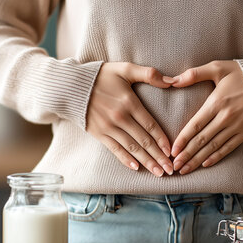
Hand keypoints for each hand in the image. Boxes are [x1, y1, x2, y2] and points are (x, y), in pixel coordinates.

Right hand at [87, 62, 174, 176]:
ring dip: (146, 162)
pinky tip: (136, 168)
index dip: (162, 140)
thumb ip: (149, 74)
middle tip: (170, 169)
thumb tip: (172, 82)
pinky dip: (126, 159)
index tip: (171, 152)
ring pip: (132, 148)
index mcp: (129, 102)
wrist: (70, 86)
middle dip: (159, 157)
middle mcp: (120, 117)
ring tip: (158, 173)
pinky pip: (115, 149)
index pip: (150, 125)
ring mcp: (108, 127)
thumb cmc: (101, 76)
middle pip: (144, 141)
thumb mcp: (125, 69)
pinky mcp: (99, 134)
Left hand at [170, 61, 242, 173]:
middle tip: (175, 166)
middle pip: (202, 140)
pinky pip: (229, 148)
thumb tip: (173, 81)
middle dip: (187, 154)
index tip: (172, 151)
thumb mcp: (220, 67)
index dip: (183, 139)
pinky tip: (206, 164)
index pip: (195, 125)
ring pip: (213, 147)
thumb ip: (195, 74)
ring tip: (186, 169)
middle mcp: (226, 117)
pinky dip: (216, 157)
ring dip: (198, 159)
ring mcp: (237, 127)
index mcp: (217, 102)